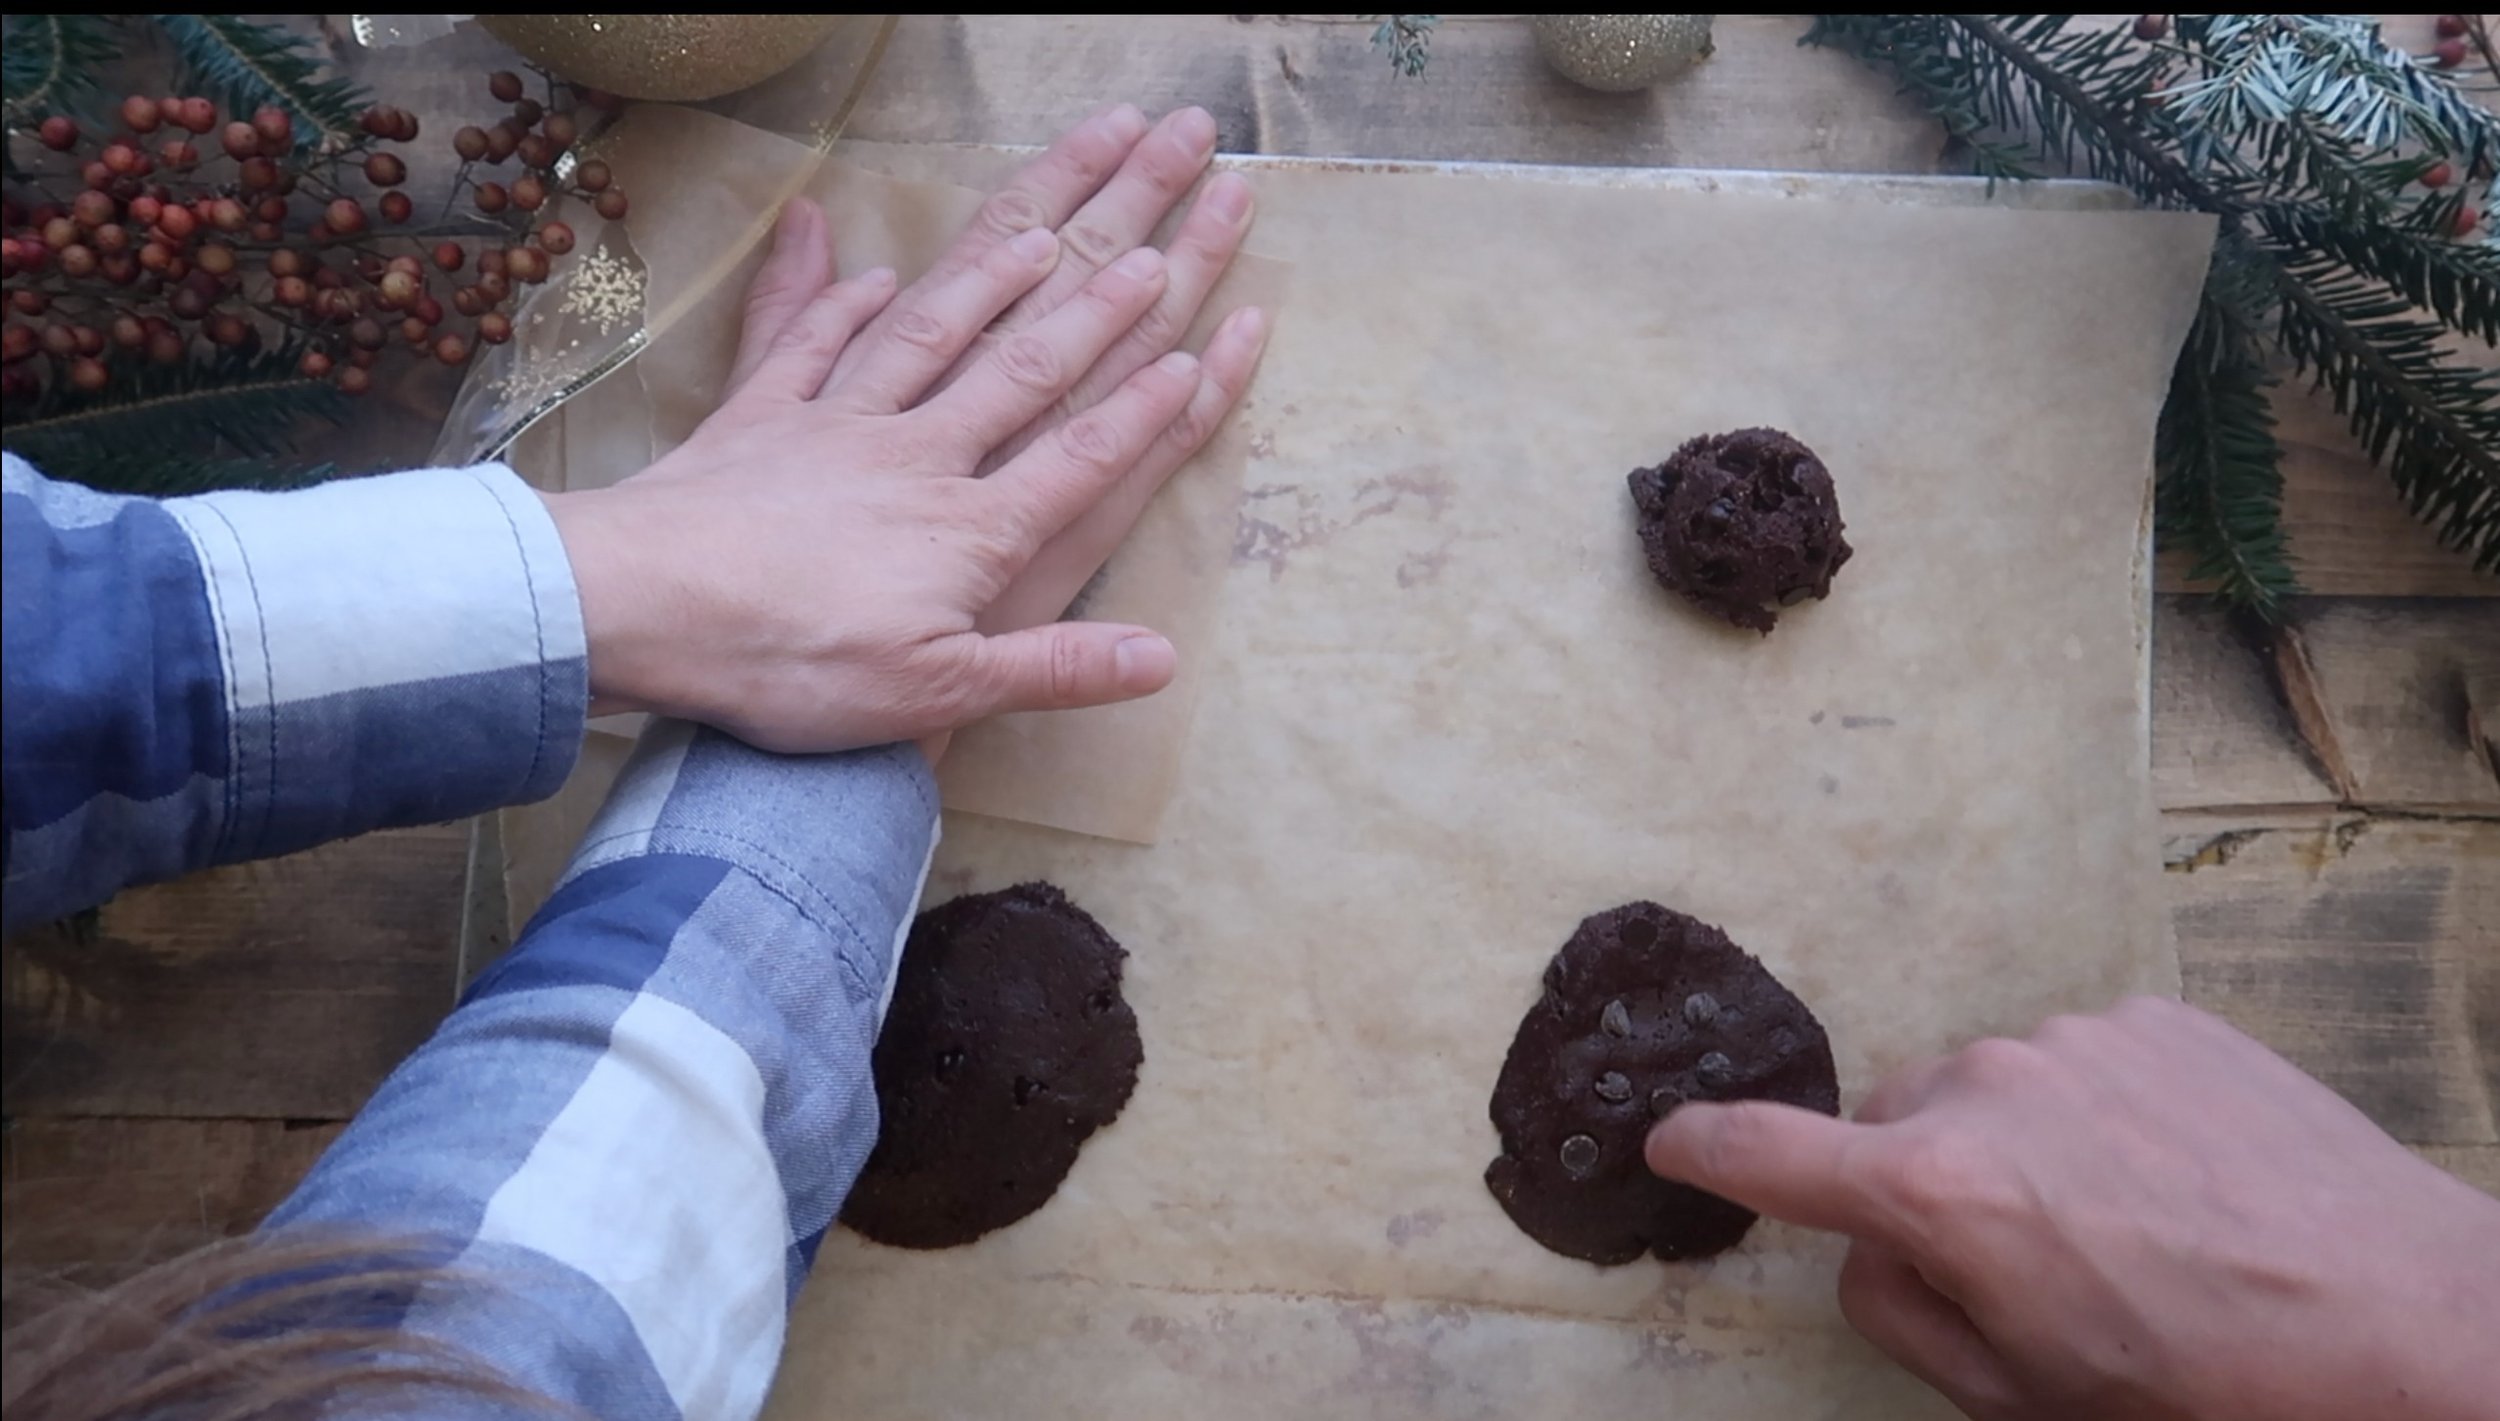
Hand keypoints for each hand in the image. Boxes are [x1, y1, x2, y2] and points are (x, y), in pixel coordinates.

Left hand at [543, 104, 1266, 754]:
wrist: (645, 606)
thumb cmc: (792, 664)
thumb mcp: (937, 695)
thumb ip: (1053, 668)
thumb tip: (1164, 658)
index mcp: (967, 530)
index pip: (1079, 458)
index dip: (1145, 409)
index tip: (1201, 348)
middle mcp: (913, 457)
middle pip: (1021, 375)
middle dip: (1094, 315)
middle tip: (1148, 250)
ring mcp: (832, 426)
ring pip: (925, 337)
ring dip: (986, 281)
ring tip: (1038, 230)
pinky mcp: (756, 419)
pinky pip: (802, 343)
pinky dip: (832, 299)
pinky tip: (859, 263)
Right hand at [1646, 996, 2499, 1420]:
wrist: (2408, 1319)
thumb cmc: (2212, 1382)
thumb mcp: (2019, 1396)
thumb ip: (1901, 1313)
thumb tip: (1863, 1249)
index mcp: (1938, 1190)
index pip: (1772, 1154)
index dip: (1707, 1146)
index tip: (1671, 1135)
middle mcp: (1989, 1086)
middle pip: (1898, 1124)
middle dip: (1926, 1183)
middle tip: (2021, 1263)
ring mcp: (2077, 1038)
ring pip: (1994, 1088)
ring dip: (2022, 1145)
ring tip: (2128, 1223)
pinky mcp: (2156, 1017)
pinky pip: (2082, 1059)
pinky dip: (2100, 1111)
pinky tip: (2176, 1177)